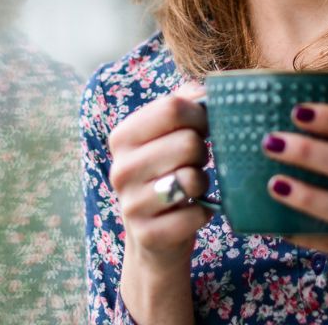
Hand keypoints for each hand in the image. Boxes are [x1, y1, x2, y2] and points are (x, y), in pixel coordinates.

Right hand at [107, 83, 211, 323]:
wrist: (154, 238)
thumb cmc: (168, 174)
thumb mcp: (168, 134)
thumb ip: (185, 102)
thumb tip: (207, 88)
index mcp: (123, 136)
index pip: (172, 107)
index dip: (200, 114)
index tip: (204, 125)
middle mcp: (120, 169)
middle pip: (188, 142)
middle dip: (203, 151)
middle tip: (196, 162)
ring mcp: (131, 205)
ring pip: (192, 179)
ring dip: (202, 182)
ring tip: (191, 186)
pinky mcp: (148, 235)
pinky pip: (196, 214)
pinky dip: (204, 212)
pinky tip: (191, 212)